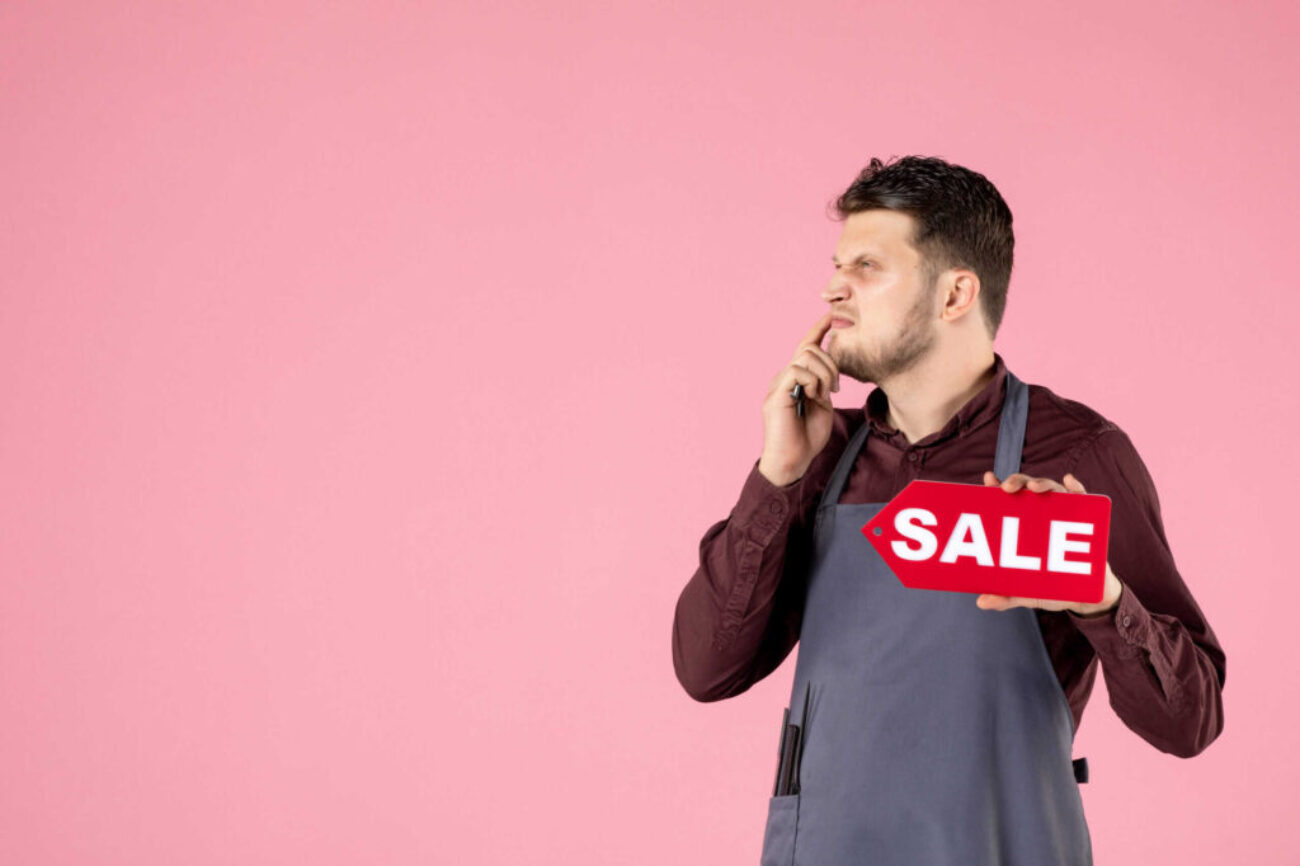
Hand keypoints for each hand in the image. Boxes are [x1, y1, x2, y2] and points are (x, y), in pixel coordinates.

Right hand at [758, 312, 839, 485]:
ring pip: (805, 357)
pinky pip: (797, 371)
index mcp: (795, 380)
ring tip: (824, 395)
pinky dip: (812, 381)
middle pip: (809, 349)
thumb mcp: (823, 407)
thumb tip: (828, 370)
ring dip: (824, 374)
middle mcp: (784, 378)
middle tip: (836, 388)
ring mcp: (778, 385)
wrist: (793, 462)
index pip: (805, 347)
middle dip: (830, 363)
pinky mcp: (776, 394)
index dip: (818, 330)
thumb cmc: (807, 439)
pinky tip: (812, 397)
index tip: (830, 316)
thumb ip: (823, 386)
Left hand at [974, 471, 1122, 616]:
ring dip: (1042, 483)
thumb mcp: (1028, 594)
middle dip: (1017, 482)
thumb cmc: (1053, 588)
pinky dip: (1076, 487)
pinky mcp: (1087, 520)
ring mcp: (1064, 515)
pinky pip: (1083, 499)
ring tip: (1034, 488)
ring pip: (1052, 491)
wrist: (1088, 597)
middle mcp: (1041, 515)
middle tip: (1007, 488)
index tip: (988, 480)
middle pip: (1026, 490)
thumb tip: (982, 602)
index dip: (995, 488)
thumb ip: (1006, 597)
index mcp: (1023, 527)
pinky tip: (1068, 481)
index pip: (1006, 502)